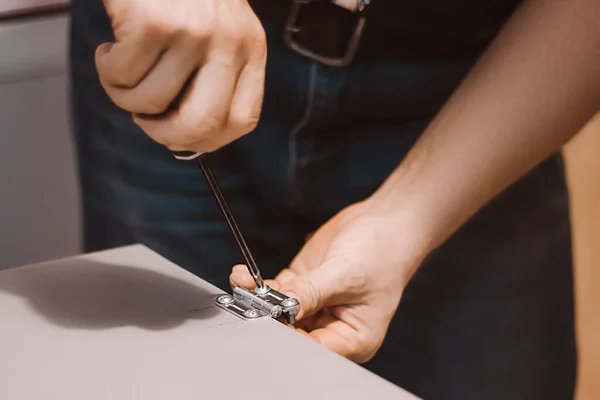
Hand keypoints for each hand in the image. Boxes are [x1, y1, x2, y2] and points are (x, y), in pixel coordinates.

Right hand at [96, 0, 266, 152]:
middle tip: (143, 119)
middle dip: (164, 135)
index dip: (208, 140)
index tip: (181, 136)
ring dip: (123, 96)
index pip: (243, 119)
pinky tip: (111, 46)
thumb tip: (182, 140)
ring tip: (121, 69)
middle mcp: (230, 41)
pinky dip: (107, 69)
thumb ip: (210, 78)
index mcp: (251, 48)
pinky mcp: (156, 22)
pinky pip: (121, 77)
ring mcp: (195, 32)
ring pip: (150, 103)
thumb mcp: (215, 31)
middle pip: (202, 124)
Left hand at [230, 200, 429, 362]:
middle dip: (268, 316)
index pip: (312, 347)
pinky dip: (260, 285)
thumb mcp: (346, 275)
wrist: (386, 221)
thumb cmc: (383, 252)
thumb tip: (280, 308)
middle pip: (292, 330)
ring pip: (279, 310)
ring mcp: (316, 305)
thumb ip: (311, 292)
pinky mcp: (305, 285)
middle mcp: (332, 326)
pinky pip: (277, 291)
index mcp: (352, 337)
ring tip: (242, 284)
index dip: (288, 335)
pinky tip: (245, 277)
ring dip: (260, 299)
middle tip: (248, 302)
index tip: (267, 318)